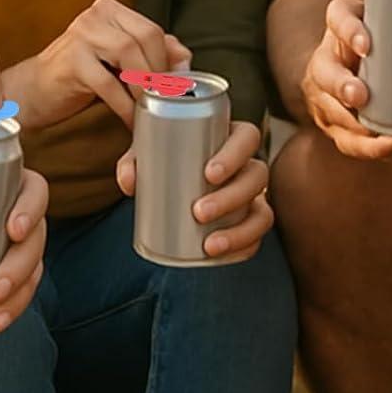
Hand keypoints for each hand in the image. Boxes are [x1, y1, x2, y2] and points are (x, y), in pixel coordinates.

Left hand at [0, 161, 49, 333]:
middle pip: (35, 236)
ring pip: (31, 267)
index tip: (12, 229)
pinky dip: (11, 307)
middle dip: (21, 266)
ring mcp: (8, 243)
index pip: (34, 189)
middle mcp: (12, 210)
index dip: (31, 209)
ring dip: (20, 294)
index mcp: (1, 179)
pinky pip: (17, 289)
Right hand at [10, 0, 188, 129]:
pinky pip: (109, 83)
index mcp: (110, 10)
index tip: (174, 88)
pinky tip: (130, 121)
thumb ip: (152, 54)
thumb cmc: (82, 76)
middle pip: (145, 37)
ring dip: (144, 88)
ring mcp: (81, 34)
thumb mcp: (119, 61)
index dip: (167, 61)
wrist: (34, 91)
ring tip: (148, 111)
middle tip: (162, 101)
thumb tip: (185, 62)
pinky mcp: (71, 61)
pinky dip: (125, 106)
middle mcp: (96, 15)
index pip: (152, 29)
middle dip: (158, 73)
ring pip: (129, 54)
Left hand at [116, 120, 273, 260]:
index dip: (235, 155)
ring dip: (240, 230)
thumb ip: (134, 161)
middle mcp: (247, 165)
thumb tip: (129, 182)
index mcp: (230, 138)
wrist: (172, 180)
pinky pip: (257, 237)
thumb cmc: (166, 158)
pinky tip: (221, 255)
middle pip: (257, 175)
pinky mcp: (250, 221)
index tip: (209, 174)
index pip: (247, 137)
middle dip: (231, 197)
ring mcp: (253, 196)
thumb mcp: (149, 153)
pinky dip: (243, 248)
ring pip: (262, 211)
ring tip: (210, 245)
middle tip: (199, 212)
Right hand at [299, 0, 391, 160]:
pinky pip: (342, 136)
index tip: (366, 45)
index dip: (348, 31)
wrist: (352, 55)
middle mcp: (326, 55)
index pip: (337, 18)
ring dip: (351, 123)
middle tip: (360, 96)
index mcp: (341, 21)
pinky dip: (364, 146)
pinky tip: (387, 146)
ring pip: (328, 108)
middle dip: (340, 85)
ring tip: (377, 133)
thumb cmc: (384, 32)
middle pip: (323, 71)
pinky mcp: (332, 118)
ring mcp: (324, 90)